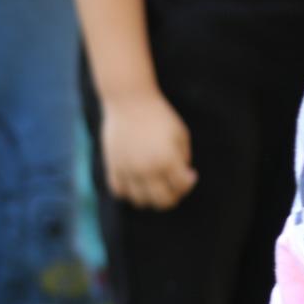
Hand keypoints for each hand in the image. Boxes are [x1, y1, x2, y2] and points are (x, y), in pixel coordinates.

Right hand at [102, 89, 197, 210]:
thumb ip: (183, 158)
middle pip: (163, 201)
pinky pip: (120, 191)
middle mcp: (147, 169)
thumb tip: (181, 177)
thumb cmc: (159, 115)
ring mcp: (128, 170)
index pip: (182, 187)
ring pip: (140, 201)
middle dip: (173, 197)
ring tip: (154, 186)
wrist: (129, 101)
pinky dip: (128, 192)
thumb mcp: (180, 134)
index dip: (189, 183)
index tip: (189, 174)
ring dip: (150, 198)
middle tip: (174, 187)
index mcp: (167, 159)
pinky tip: (136, 181)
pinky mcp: (113, 166)